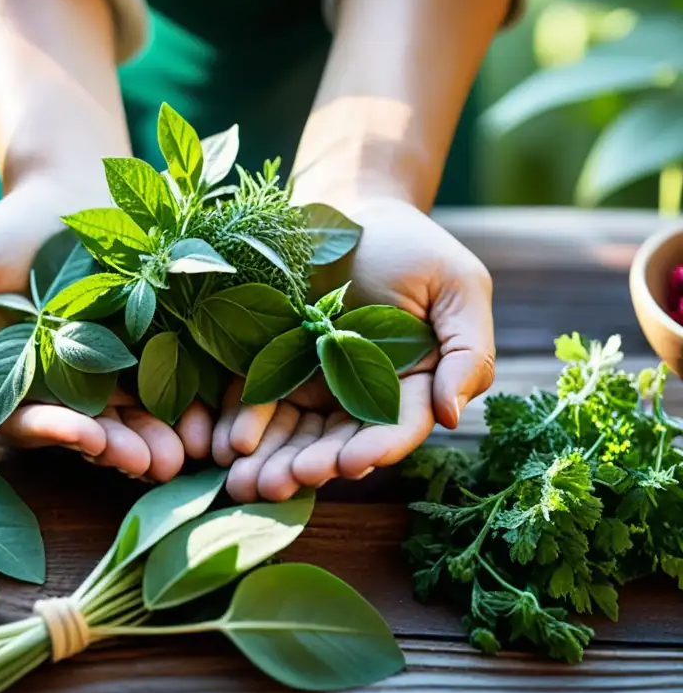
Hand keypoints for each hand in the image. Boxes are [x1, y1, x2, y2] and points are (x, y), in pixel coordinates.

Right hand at [0, 175, 209, 481]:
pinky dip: (185, 410)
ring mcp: (111, 374)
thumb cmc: (5, 231)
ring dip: (152, 444)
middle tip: (143, 462)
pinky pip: (171, 387)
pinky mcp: (154, 352)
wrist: (71, 188)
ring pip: (131, 421)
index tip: (85, 434)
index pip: (28, 421)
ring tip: (174, 456)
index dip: (54, 432)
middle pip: (87, 433)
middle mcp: (63, 388)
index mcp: (14, 379)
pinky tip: (203, 424)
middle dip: (114, 450)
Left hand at [214, 196, 494, 501]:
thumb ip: (468, 352)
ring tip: (244, 482)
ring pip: (292, 434)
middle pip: (336, 443)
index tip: (349, 464)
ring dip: (269, 461)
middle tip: (279, 485)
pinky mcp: (272, 366)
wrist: (348, 208)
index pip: (395, 428)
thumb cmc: (411, 245)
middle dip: (308, 467)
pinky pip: (255, 401)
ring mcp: (313, 384)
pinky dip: (240, 424)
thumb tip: (453, 415)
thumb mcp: (457, 287)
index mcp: (411, 385)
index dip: (373, 448)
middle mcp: (360, 395)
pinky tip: (224, 442)